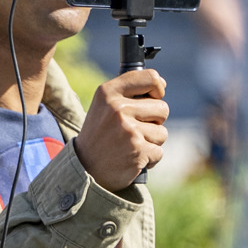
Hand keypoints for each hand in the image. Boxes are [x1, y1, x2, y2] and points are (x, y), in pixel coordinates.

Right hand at [71, 69, 168, 191]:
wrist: (84, 168)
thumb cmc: (100, 135)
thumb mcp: (105, 105)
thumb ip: (128, 92)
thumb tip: (161, 83)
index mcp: (108, 92)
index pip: (151, 78)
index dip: (157, 89)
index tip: (152, 98)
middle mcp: (117, 108)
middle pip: (162, 108)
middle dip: (153, 121)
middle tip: (132, 130)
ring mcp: (128, 130)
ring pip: (162, 132)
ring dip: (151, 141)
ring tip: (129, 145)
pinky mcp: (138, 150)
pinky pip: (159, 151)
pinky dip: (149, 158)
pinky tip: (131, 158)